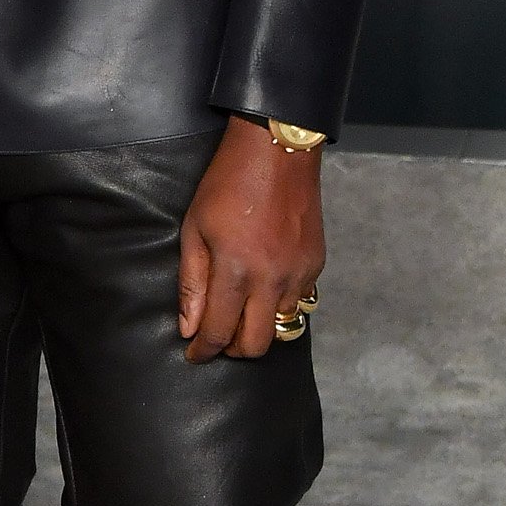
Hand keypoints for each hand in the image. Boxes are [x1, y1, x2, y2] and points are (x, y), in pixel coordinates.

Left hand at [177, 118, 324, 359]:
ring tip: (240, 312)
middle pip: (256, 344)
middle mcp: (272, 280)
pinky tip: (263, 289)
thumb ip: (191, 283)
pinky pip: (299, 302)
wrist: (277, 151)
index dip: (203, 350)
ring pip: (281, 327)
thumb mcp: (194, 229)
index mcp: (236, 271)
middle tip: (217, 338)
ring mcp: (299, 274)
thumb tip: (188, 328)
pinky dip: (278, 305)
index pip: (219, 332)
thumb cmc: (226, 185)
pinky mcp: (316, 264)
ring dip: (258, 327)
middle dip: (233, 349)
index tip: (193, 354)